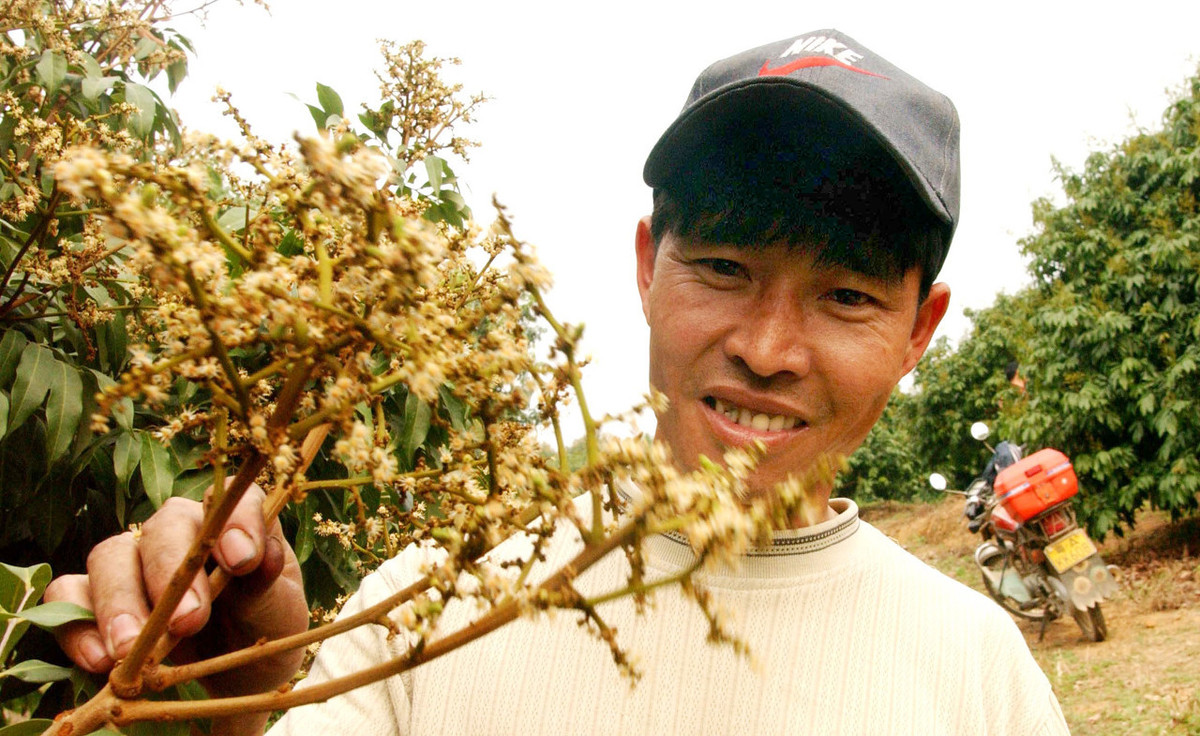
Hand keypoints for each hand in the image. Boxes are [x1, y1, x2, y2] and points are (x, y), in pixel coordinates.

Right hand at [45, 483, 308, 730]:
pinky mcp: (96, 598)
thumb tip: (261, 555)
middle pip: (163, 529)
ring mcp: (133, 561)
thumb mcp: (278, 611)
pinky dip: (77, 627)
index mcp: (233, 522)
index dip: (235, 522)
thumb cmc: (262, 626)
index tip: (241, 561)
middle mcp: (179, 531)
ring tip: (127, 650)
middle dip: (170, 576)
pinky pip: (69, 599)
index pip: (231, 502)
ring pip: (110, 558)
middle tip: (186, 623)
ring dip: (118, 604)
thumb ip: (266, 584)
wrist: (238, 672)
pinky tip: (99, 661)